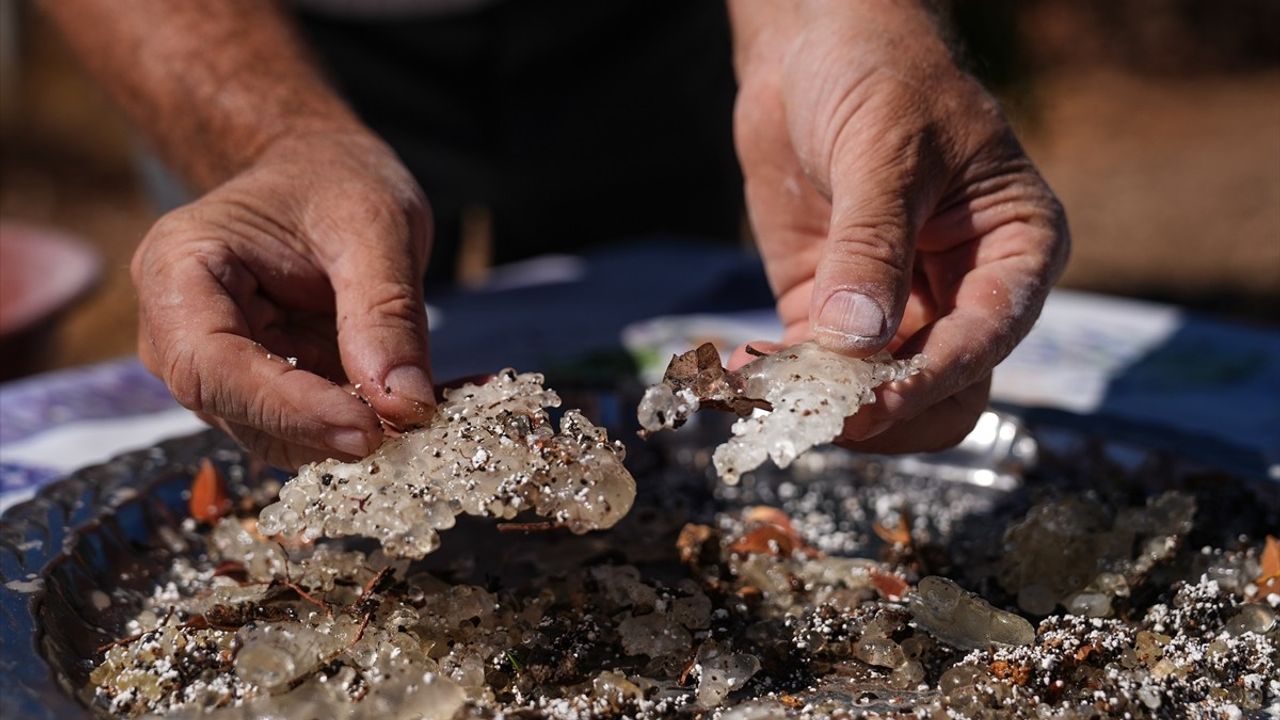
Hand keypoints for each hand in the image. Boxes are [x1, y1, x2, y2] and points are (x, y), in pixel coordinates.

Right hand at [131, 129, 434, 467]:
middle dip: (318, 431)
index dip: (288, 408)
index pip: (212, 364)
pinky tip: (408, 409)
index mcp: (178, 268)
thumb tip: (405, 405)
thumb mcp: (375, 226)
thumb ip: (385, 311)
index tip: (368, 427)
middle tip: (404, 432)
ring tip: (416, 416)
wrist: (321, 169)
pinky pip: (298, 426)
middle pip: (231, 409)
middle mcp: (176, 326)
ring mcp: (213, 363)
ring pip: (266, 432)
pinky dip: (354, 426)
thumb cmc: (335, 179)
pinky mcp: (257, 385)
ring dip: (341, 438)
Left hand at [729, 0, 1068, 452]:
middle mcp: (965, 292)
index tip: (875, 400)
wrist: (816, 48)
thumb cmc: (882, 76)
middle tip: (818, 412)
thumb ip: (871, 247)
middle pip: (942, 391)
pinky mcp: (833, 311)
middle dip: (882, 409)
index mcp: (1015, 251)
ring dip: (823, 404)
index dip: (933, 378)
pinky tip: (737, 376)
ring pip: (878, 395)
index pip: (988, 340)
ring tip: (766, 396)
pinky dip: (780, 381)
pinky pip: (817, 368)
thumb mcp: (885, 153)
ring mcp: (898, 307)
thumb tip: (855, 342)